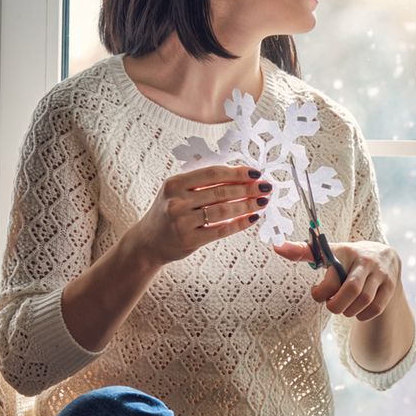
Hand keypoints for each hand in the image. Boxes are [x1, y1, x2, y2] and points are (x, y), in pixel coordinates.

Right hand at [129, 165, 270, 267]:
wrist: (148, 242)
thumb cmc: (170, 212)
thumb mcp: (177, 192)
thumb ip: (203, 183)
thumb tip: (241, 174)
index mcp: (175, 183)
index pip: (213, 173)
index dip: (237, 172)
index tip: (257, 173)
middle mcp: (177, 201)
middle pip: (221, 192)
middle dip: (248, 189)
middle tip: (267, 187)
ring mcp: (182, 222)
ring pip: (223, 210)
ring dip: (247, 205)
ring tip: (263, 202)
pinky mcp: (190, 240)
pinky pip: (221, 230)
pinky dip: (240, 223)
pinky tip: (253, 218)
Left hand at [274, 239, 401, 320]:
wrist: (385, 256)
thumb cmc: (348, 258)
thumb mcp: (329, 252)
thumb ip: (303, 251)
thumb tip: (276, 247)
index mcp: (346, 251)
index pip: (332, 273)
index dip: (321, 291)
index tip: (315, 292)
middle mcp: (365, 261)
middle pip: (352, 289)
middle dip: (337, 305)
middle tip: (330, 305)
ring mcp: (380, 274)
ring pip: (365, 300)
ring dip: (349, 311)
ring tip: (343, 308)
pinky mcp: (390, 286)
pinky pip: (376, 308)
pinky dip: (363, 315)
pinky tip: (356, 312)